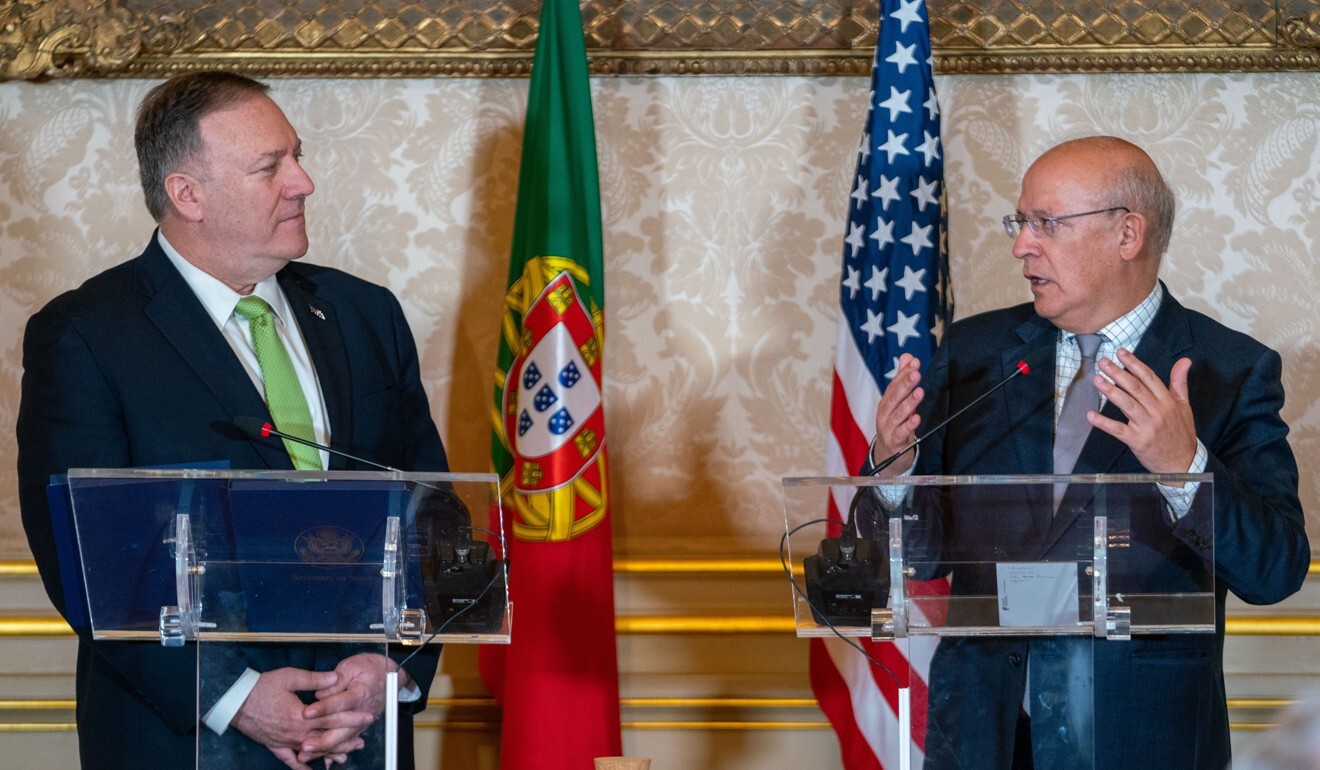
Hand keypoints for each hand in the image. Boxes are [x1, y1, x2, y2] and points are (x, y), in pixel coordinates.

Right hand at [231, 668, 372, 769]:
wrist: (235, 702)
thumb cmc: (261, 688)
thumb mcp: (290, 677)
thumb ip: (315, 679)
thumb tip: (336, 677)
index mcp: (302, 716)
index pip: (332, 718)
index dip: (351, 718)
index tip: (366, 717)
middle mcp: (295, 733)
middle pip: (326, 738)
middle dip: (346, 739)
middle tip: (362, 741)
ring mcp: (285, 742)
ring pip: (312, 751)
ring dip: (329, 754)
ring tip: (345, 756)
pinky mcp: (275, 745)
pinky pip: (290, 760)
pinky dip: (301, 766)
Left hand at [297, 654, 409, 763]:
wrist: (386, 676)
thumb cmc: (367, 668)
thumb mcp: (352, 667)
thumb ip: (336, 680)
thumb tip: (319, 694)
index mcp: (361, 694)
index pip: (341, 703)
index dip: (323, 708)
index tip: (306, 713)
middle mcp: (362, 712)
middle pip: (343, 730)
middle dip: (322, 740)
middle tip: (304, 744)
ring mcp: (361, 723)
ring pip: (342, 740)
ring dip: (324, 749)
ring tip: (306, 754)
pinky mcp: (358, 728)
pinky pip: (345, 743)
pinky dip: (332, 752)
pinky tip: (319, 757)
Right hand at [870, 353, 923, 475]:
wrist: (887, 455)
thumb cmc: (893, 424)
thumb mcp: (896, 402)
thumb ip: (901, 379)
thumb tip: (907, 357)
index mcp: (886, 402)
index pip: (894, 384)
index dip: (904, 373)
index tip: (915, 362)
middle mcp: (885, 413)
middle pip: (894, 397)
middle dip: (905, 384)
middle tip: (916, 373)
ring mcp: (888, 427)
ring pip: (898, 413)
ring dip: (909, 403)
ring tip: (919, 392)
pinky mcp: (894, 441)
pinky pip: (901, 432)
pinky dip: (908, 425)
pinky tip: (917, 417)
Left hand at [1089, 349, 1196, 477]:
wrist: (1183, 463)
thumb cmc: (1181, 433)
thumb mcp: (1184, 406)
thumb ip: (1179, 382)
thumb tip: (1184, 361)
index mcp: (1168, 401)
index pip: (1149, 378)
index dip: (1134, 364)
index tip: (1121, 353)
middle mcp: (1158, 412)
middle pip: (1135, 388)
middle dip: (1118, 373)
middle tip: (1103, 362)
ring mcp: (1147, 426)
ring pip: (1127, 405)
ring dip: (1110, 391)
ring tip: (1097, 379)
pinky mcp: (1138, 441)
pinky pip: (1118, 430)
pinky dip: (1104, 423)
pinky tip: (1091, 415)